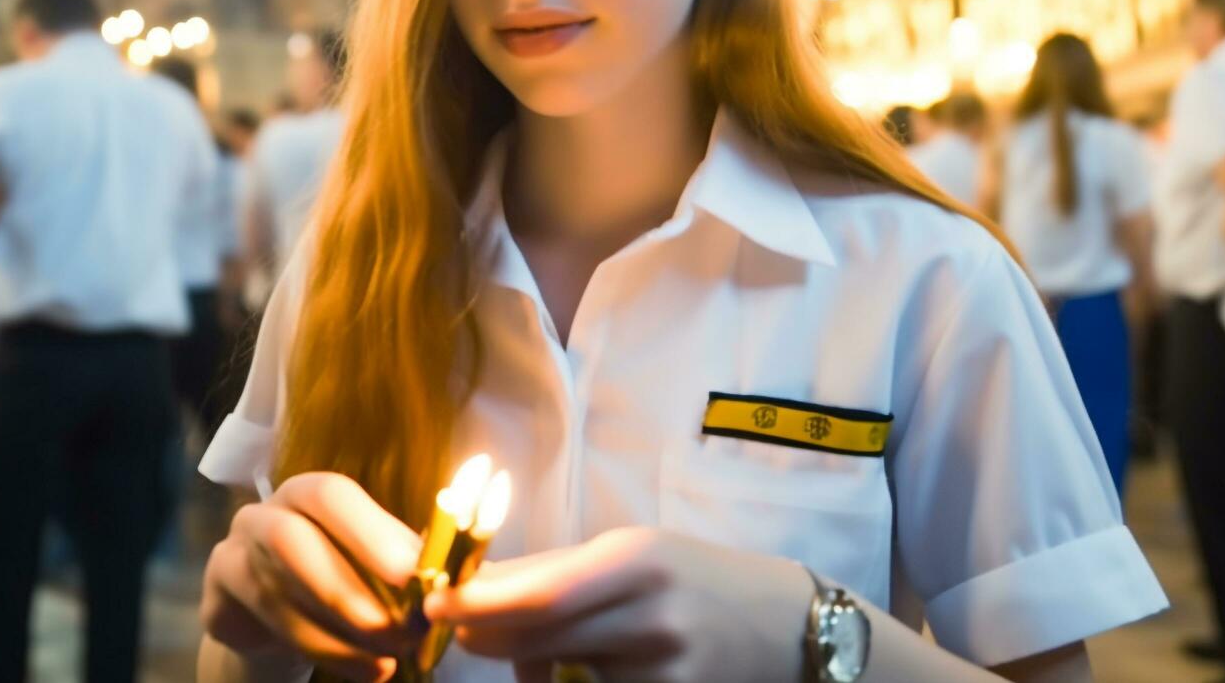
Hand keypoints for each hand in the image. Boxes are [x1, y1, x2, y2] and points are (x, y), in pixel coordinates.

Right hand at [200, 472, 422, 681]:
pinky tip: (363, 671)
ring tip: (388, 663)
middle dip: (348, 590)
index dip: (371, 530)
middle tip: (401, 631)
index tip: (414, 572)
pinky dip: (318, 651)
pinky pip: (263, 626)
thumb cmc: (340, 577)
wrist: (278, 619)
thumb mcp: (374, 564)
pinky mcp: (216, 602)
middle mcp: (263, 515)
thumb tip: (454, 575)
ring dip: (338, 635)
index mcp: (308, 493)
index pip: (331, 495)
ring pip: (277, 593)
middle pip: (292, 540)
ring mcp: (232, 555)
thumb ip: (404, 561)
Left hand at [425, 527, 812, 682]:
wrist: (789, 626)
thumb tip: (473, 587)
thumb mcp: (634, 555)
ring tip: (554, 651)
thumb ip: (557, 571)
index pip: (541, 590)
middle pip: (539, 637)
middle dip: (487, 637)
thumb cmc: (693, 580)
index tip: (435, 604)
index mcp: (637, 559)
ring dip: (531, 668)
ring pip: (560, 676)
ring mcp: (664, 671)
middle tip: (464, 632)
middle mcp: (651, 614)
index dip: (479, 604)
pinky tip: (597, 672)